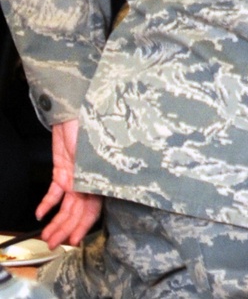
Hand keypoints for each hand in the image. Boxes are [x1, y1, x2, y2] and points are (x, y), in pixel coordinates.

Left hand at [37, 119, 102, 247]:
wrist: (76, 109)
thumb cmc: (94, 127)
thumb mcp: (96, 155)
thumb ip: (93, 176)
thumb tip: (88, 199)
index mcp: (101, 177)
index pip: (93, 209)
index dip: (83, 226)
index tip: (74, 240)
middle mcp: (88, 179)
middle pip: (76, 211)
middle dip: (65, 229)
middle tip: (54, 243)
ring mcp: (75, 175)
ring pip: (65, 205)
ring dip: (56, 222)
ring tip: (47, 236)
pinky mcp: (63, 169)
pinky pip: (55, 191)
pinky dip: (47, 203)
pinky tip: (40, 214)